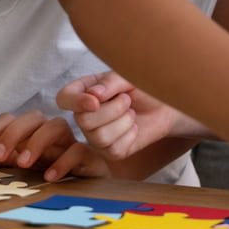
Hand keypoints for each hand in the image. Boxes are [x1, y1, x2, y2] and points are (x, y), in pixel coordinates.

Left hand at [0, 110, 108, 181]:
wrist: (87, 194)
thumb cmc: (48, 179)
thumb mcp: (17, 172)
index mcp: (29, 134)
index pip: (9, 119)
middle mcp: (49, 134)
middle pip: (33, 117)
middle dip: (12, 133)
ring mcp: (69, 144)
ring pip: (57, 125)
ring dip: (37, 141)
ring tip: (23, 164)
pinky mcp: (88, 158)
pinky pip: (78, 150)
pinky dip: (63, 161)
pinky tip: (49, 177)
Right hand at [55, 72, 183, 160]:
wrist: (164, 105)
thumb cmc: (143, 86)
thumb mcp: (127, 77)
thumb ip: (109, 83)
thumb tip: (92, 96)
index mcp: (84, 92)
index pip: (64, 98)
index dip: (75, 102)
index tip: (95, 101)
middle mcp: (85, 116)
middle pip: (83, 120)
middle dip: (112, 109)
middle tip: (127, 99)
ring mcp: (96, 136)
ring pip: (99, 136)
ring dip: (123, 120)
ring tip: (131, 111)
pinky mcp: (111, 151)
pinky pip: (114, 149)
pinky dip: (130, 134)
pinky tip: (134, 126)